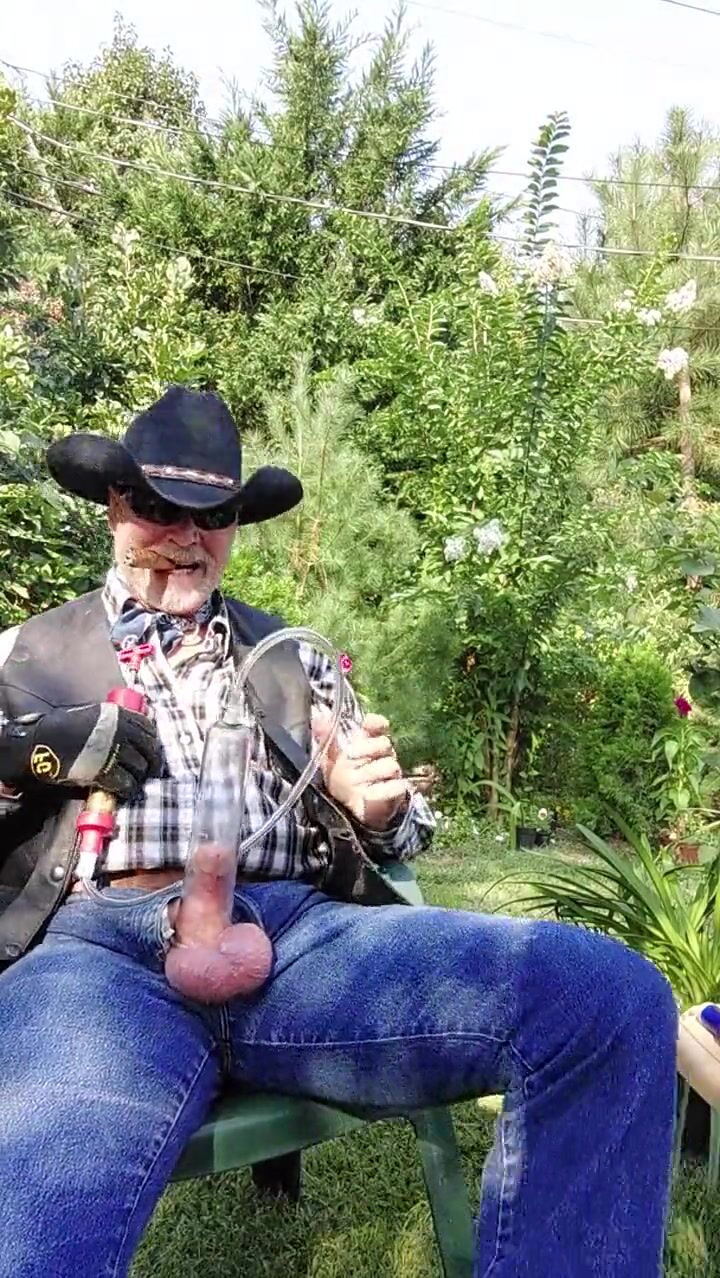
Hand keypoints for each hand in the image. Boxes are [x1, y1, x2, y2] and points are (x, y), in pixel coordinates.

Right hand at [0, 702, 160, 799]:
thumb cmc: (62, 727)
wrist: (42, 742)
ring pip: (140, 767)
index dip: (152, 741)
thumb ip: (113, 722)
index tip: (151, 749)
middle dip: (152, 761)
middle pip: (149, 749)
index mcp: (118, 715)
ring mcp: (114, 751)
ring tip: (134, 780)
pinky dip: (127, 788)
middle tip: (151, 770)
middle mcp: (121, 731)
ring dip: (139, 776)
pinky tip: (123, 790)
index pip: (149, 727)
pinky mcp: (106, 771)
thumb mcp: (93, 716)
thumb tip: (132, 735)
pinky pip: (126, 783)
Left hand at [311, 709, 407, 830]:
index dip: (376, 723)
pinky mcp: (397, 793)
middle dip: (367, 748)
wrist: (352, 812)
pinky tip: (368, 795)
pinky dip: (381, 791)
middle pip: (384, 743)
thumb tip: (318, 716)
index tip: (368, 724)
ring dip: (370, 773)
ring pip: (390, 765)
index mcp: (366, 745)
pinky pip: (395, 787)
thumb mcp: (330, 762)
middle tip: (349, 757)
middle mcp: (382, 756)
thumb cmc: (342, 783)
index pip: (378, 726)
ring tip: (355, 783)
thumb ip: (326, 740)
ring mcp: (392, 774)